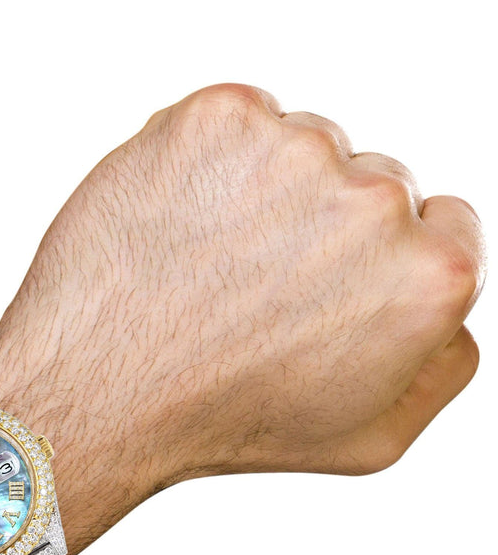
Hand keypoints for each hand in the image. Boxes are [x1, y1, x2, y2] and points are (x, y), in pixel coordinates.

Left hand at [0, 84, 484, 550]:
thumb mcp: (370, 436)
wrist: (101, 392)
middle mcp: (375, 201)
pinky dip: (214, 163)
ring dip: (269, 191)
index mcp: (429, 277)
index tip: (330, 284)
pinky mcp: (220, 118)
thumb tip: (454, 309)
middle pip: (377, 182)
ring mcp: (295, 150)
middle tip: (259, 289)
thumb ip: (444, 365)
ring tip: (212, 265)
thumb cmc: (227, 422)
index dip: (385, 259)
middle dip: (328, 227)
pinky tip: (183, 226)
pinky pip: (240, 124)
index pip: (445, 225)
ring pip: (306, 148)